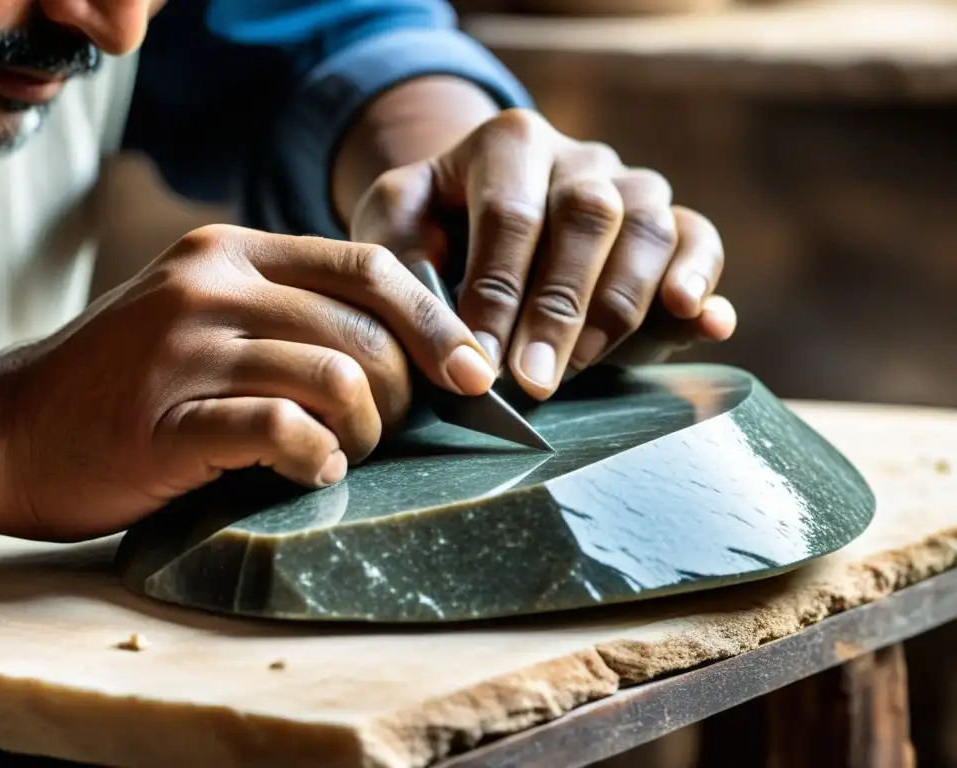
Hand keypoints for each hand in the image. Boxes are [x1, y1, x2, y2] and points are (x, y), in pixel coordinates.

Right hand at [0, 226, 495, 540]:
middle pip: (363, 331)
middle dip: (402, 394)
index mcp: (232, 252)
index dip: (436, 319)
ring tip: (343, 454)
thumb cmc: (128, 382)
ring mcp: (185, 348)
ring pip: (334, 377)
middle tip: (384, 433)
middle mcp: (211, 284)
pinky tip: (312, 472)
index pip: (369, 265)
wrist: (8, 428)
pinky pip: (280, 429)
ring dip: (363, 432)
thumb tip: (407, 349)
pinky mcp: (164, 418)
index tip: (472, 373)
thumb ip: (288, 312)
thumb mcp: (205, 316)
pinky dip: (314, 457)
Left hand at [350, 108, 736, 399]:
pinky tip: (704, 321)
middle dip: (557, 308)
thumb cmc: (432, 227)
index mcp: (509, 142)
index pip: (510, 214)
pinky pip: (700, 239)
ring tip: (582, 365)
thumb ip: (402, 262)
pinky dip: (703, 280)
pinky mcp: (671, 222)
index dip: (496, 293)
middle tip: (532, 382)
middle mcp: (580, 157)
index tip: (478, 363)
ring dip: (618, 306)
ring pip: (649, 229)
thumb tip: (455, 331)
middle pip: (587, 218)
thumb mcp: (394, 229)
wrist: (481, 212)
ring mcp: (632, 186)